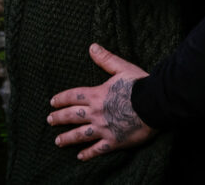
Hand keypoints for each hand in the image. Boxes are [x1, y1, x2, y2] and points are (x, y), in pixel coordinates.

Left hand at [48, 44, 155, 160]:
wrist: (154, 104)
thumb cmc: (140, 85)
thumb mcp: (122, 68)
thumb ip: (106, 59)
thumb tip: (92, 47)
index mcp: (97, 94)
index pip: (73, 96)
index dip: (61, 99)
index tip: (52, 103)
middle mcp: (96, 113)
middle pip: (72, 116)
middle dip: (59, 118)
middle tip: (49, 121)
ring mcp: (104, 128)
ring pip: (80, 135)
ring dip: (67, 138)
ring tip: (58, 142)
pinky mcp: (114, 141)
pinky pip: (97, 149)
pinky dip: (88, 154)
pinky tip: (80, 157)